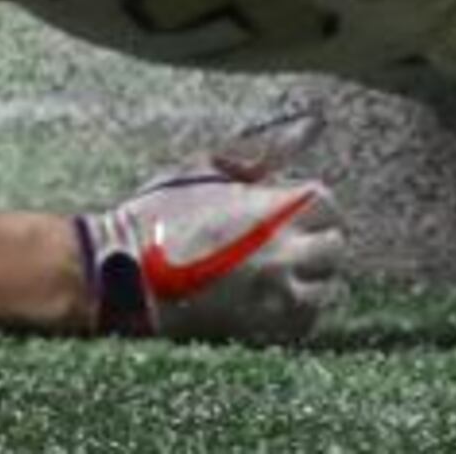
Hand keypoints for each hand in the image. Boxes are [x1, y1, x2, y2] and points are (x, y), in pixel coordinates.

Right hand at [74, 112, 348, 342]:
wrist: (123, 272)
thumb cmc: (158, 214)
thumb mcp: (204, 170)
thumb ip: (257, 154)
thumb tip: (307, 127)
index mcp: (270, 208)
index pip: (327, 204)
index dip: (309, 204)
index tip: (286, 207)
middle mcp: (282, 252)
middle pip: (333, 247)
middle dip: (314, 239)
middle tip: (285, 240)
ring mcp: (274, 295)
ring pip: (324, 288)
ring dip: (308, 277)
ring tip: (278, 271)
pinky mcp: (260, 328)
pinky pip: (303, 322)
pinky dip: (295, 310)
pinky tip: (271, 299)